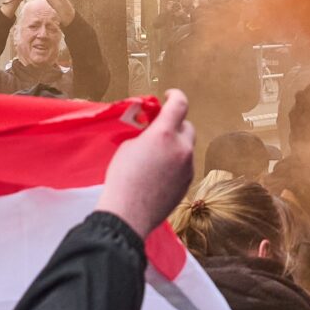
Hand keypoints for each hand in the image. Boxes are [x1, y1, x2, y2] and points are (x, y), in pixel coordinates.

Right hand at [101, 92, 193, 236]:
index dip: (175, 96)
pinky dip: (176, 163)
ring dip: (176, 145)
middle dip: (175, 124)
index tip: (169, 96)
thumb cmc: (122, 177)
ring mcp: (188, 167)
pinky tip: (159, 173)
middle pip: (187, 127)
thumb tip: (154, 133)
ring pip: (187, 148)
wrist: (128, 213)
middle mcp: (181, 148)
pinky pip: (185, 165)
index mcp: (164, 134)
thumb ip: (146, 134)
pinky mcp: (187, 183)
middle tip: (160, 129)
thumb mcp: (128, 146)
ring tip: (156, 155)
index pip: (180, 104)